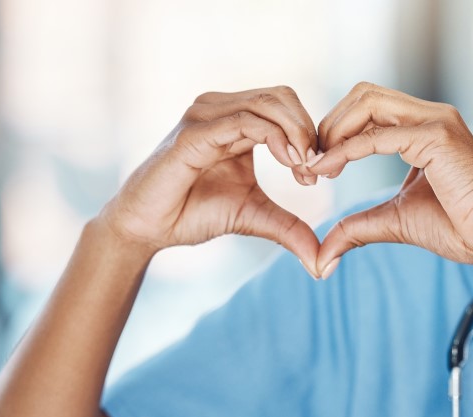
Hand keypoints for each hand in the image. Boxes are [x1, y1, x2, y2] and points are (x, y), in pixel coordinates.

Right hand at [99, 86, 323, 277]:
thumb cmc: (193, 213)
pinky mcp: (195, 132)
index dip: (310, 133)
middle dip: (308, 130)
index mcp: (235, 119)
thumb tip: (323, 263)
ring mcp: (205, 115)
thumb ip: (289, 228)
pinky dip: (274, 138)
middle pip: (282, 96)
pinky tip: (288, 162)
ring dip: (296, 133)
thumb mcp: (253, 217)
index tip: (319, 173)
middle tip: (317, 169)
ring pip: (268, 103)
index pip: (285, 105)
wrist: (148, 227)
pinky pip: (244, 121)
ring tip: (304, 168)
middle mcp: (220, 108)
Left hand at [308, 82, 472, 277]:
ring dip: (334, 130)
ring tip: (318, 164)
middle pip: (363, 95)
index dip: (334, 131)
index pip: (367, 107)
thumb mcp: (395, 221)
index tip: (315, 166)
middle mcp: (430, 115)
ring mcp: (436, 121)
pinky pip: (377, 135)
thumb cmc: (459, 229)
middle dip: (329, 125)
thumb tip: (322, 256)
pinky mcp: (437, 137)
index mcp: (424, 127)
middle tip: (311, 163)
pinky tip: (328, 169)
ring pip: (367, 102)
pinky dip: (346, 150)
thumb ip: (358, 227)